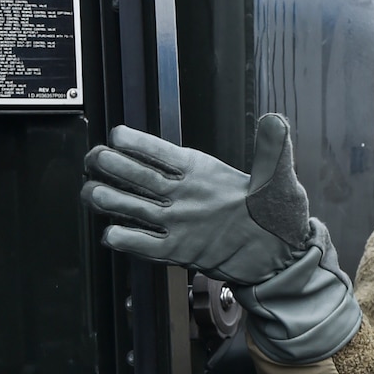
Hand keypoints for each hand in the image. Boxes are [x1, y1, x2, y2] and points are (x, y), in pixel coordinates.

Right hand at [82, 114, 361, 364]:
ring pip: (133, 206)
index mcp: (201, 172)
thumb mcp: (279, 180)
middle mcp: (182, 194)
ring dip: (110, 199)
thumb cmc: (280, 214)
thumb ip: (272, 151)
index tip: (118, 135)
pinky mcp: (179, 250)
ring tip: (92, 192)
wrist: (282, 254)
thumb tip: (275, 119)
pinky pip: (144, 244)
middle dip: (112, 165)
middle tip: (94, 160)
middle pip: (138, 176)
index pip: (162, 152)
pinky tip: (113, 233)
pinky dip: (127, 239)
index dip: (138, 143)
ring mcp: (178, 222)